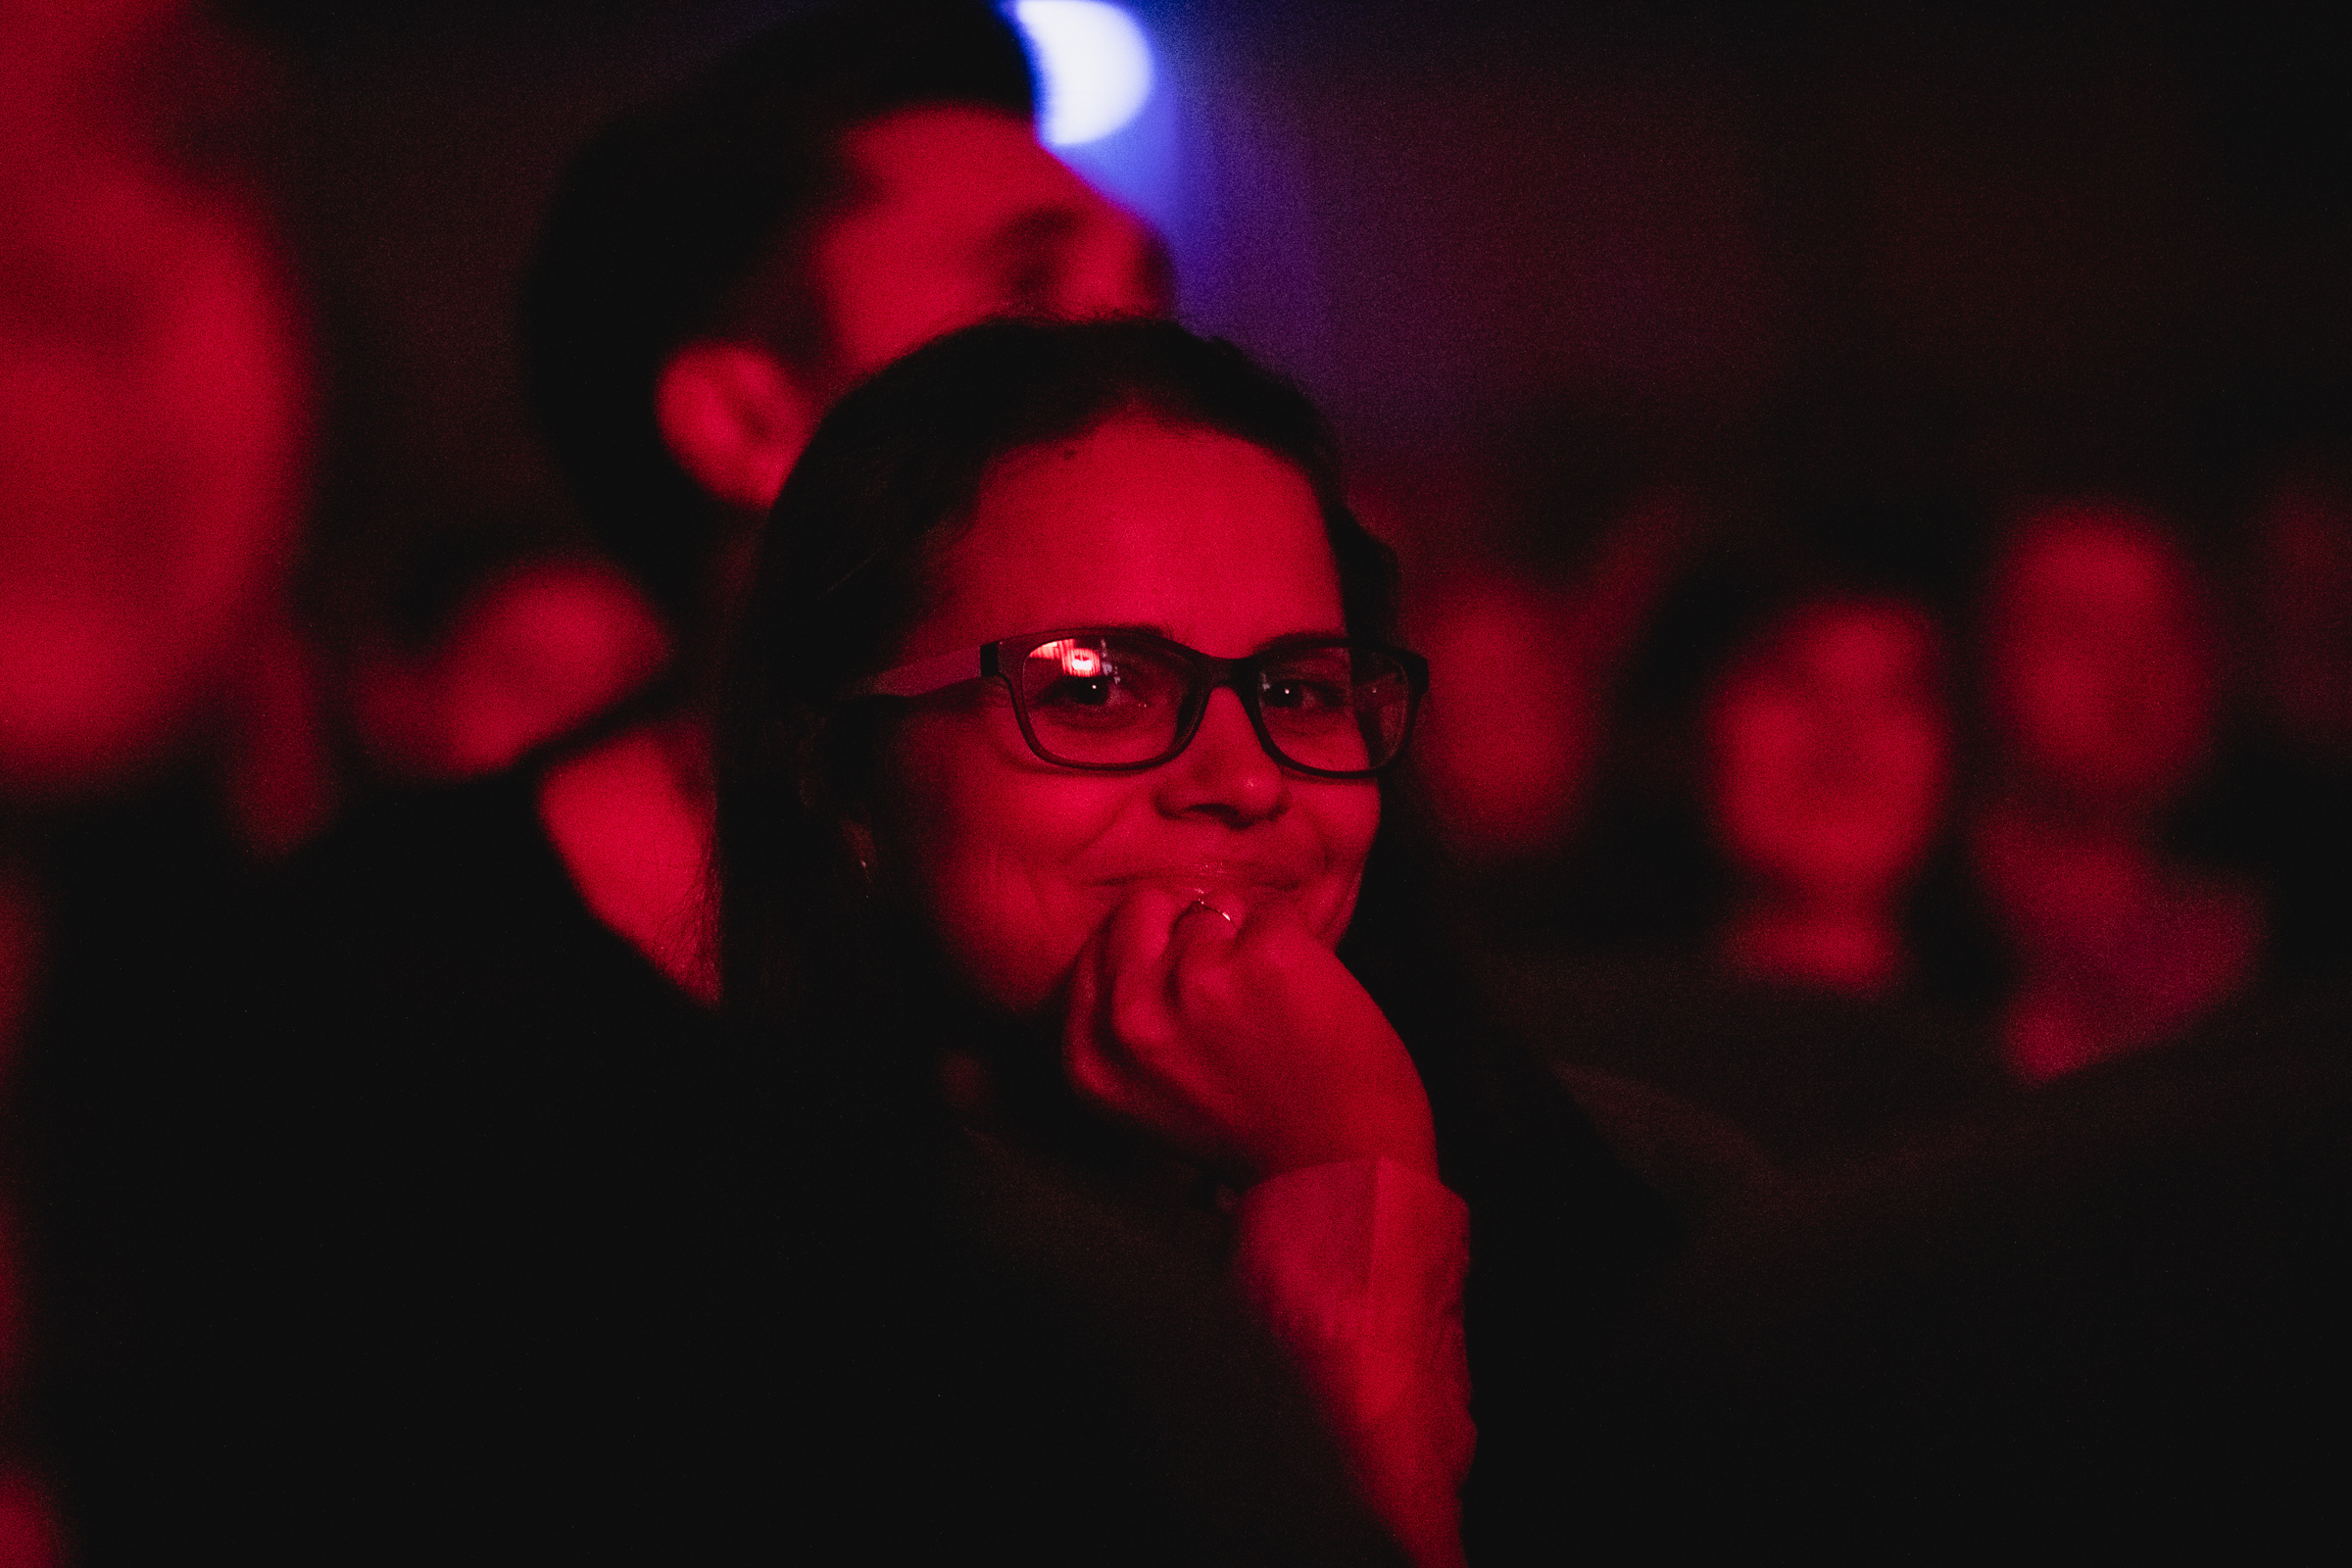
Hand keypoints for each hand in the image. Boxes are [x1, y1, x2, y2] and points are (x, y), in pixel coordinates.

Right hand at [1062, 888, 1438, 1187]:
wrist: (1342, 1172)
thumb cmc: (1258, 1137)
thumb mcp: (1150, 1096)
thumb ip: (1130, 1023)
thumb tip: (1145, 933)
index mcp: (1091, 1058)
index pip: (1096, 951)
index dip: (1148, 952)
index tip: (1185, 984)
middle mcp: (1131, 1019)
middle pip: (1145, 909)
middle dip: (1191, 927)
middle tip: (1234, 987)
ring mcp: (1195, 983)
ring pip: (1217, 908)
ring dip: (1250, 943)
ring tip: (1275, 1013)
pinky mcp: (1263, 957)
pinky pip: (1277, 917)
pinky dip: (1301, 949)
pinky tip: (1307, 1006)